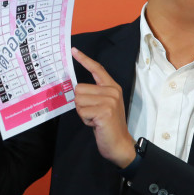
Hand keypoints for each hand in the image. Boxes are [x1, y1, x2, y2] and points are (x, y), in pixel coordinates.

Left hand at [72, 47, 135, 167]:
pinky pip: (81, 111)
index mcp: (112, 87)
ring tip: (95, 119)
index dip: (84, 59)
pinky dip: (85, 120)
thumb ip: (94, 94)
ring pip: (78, 100)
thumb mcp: (104, 105)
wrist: (120, 144)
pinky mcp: (104, 111)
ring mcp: (109, 101)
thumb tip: (75, 88)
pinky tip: (95, 124)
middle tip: (93, 114)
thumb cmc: (108, 125)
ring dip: (82, 112)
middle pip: (79, 88)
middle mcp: (112, 91)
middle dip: (81, 104)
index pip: (97, 69)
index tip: (73, 50)